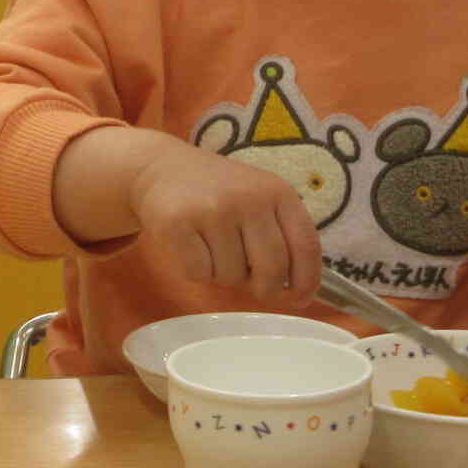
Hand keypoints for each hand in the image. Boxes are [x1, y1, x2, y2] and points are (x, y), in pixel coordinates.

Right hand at [126, 137, 321, 304]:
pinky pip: (199, 273)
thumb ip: (279, 234)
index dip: (307, 281)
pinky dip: (196, 271)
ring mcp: (212, 210)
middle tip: (253, 287)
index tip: (299, 299)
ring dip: (223, 275)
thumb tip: (297, 289)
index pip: (306, 246)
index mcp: (278, 192)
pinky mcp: (177, 223)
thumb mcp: (258, 198)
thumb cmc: (216, 190)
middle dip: (265, 289)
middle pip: (272, 268)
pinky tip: (191, 247)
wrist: (160, 168)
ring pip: (232, 276)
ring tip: (212, 249)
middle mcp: (249, 199)